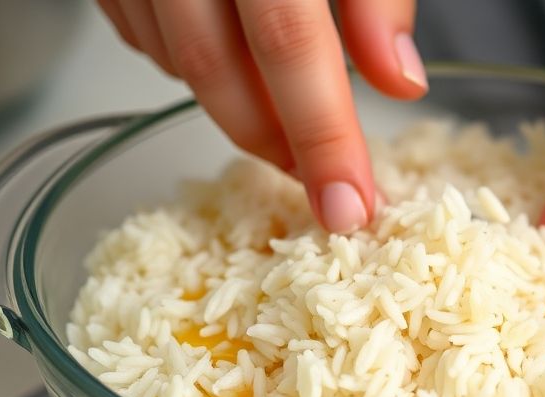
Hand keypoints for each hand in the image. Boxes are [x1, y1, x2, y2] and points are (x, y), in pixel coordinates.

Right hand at [97, 0, 426, 232]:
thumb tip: (401, 81)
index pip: (291, 46)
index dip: (322, 137)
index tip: (349, 208)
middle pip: (218, 72)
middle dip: (275, 142)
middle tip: (320, 181)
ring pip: (176, 64)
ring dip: (235, 105)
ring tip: (285, 112)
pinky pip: (143, 39)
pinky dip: (190, 66)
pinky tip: (230, 59)